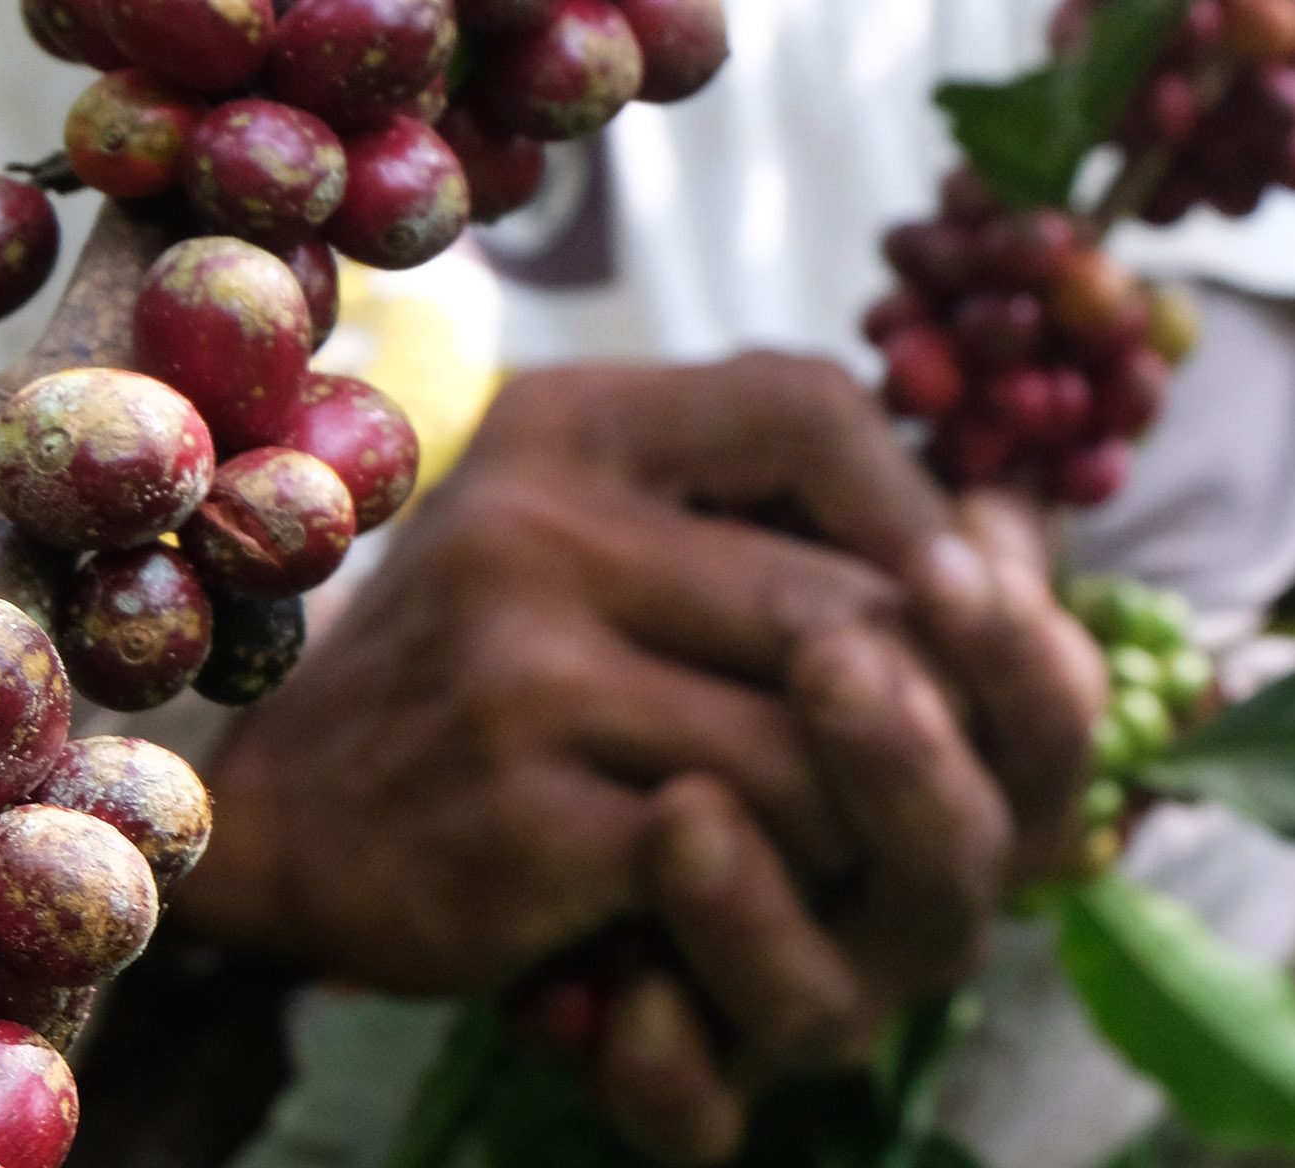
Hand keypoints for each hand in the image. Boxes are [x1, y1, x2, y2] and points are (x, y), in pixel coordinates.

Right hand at [170, 356, 1101, 1012]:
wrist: (282, 816)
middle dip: (923, 704)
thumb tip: (1012, 530)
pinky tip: (753, 887)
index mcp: (576, 423)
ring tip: (849, 835)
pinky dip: (774, 886)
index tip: (951, 593)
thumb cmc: (491, 660)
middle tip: (937, 759)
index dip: (914, 504)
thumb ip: (766, 500)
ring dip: (863, 812)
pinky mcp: (516, 820)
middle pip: (846, 606)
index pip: (809, 406)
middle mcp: (540, 525)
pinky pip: (735, 848)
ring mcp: (522, 673)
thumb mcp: (593, 520)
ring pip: (815, 745)